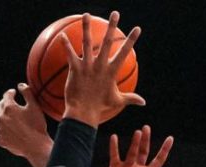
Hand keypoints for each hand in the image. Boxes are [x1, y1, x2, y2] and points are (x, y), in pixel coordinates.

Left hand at [0, 84, 52, 166]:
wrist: (36, 146)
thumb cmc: (37, 125)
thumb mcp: (34, 106)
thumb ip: (27, 93)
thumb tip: (20, 85)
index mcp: (9, 107)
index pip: (7, 95)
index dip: (11, 92)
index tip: (14, 92)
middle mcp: (1, 118)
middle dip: (4, 103)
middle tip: (9, 103)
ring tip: (3, 116)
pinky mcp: (1, 141)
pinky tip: (2, 130)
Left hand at [61, 11, 143, 126]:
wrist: (83, 113)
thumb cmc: (100, 107)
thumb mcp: (117, 101)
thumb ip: (131, 98)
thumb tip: (144, 102)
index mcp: (111, 71)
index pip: (124, 52)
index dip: (131, 40)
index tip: (137, 28)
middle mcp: (100, 65)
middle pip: (107, 42)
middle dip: (112, 26)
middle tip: (115, 13)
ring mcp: (87, 66)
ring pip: (87, 43)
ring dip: (86, 28)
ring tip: (87, 14)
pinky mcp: (75, 69)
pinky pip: (70, 54)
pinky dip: (65, 45)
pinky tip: (61, 35)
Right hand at [104, 126, 172, 166]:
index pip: (158, 159)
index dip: (164, 149)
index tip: (170, 138)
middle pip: (144, 151)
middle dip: (146, 140)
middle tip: (146, 128)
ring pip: (132, 152)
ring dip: (134, 142)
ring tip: (137, 132)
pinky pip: (115, 155)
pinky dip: (114, 146)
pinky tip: (114, 137)